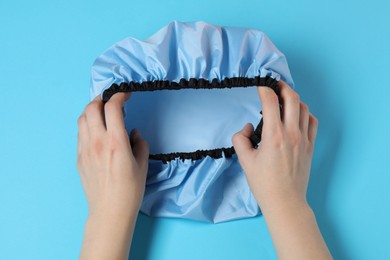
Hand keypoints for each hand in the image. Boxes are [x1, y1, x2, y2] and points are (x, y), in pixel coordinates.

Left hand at [77, 92, 148, 259]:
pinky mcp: (79, 157)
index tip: (126, 95)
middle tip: (111, 100)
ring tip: (102, 112)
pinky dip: (88, 124)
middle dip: (102, 98)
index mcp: (116, 142)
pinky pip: (80, 133)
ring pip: (82, 119)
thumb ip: (140, 143)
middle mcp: (97, 142)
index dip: (119, 96)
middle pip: (92, 108)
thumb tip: (133, 133)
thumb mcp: (142, 164)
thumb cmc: (130, 190)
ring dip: (92, 110)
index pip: (113, 108)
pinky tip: (96, 130)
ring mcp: (85, 149)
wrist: (109, 210)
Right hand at [232, 80, 317, 210]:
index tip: (260, 85)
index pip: (271, 102)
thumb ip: (240, 139)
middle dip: (282, 86)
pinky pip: (313, 122)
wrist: (285, 201)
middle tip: (274, 85)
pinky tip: (297, 116)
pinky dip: (305, 113)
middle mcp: (291, 134)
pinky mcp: (310, 146)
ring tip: (284, 100)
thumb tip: (247, 128)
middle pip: (292, 98)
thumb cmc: (264, 183)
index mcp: (274, 135)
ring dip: (294, 99)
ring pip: (304, 108)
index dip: (264, 89)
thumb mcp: (244, 161)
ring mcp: (304, 139)